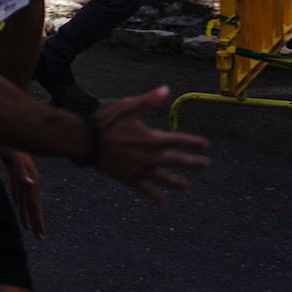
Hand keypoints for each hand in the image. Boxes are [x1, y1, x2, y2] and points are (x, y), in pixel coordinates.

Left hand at [0, 147, 44, 238]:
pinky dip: (19, 199)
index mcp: (31, 179)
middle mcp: (30, 179)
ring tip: (28, 227)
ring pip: (26, 197)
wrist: (5, 130)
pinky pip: (18, 189)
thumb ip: (21, 171)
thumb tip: (31, 184)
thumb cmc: (9, 144)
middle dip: (36, 220)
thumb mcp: (14, 157)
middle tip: (40, 237)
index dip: (38, 219)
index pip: (35, 204)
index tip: (41, 235)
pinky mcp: (15, 170)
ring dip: (27, 211)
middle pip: (33, 203)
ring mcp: (23, 174)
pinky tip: (17, 203)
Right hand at [92, 86, 209, 201]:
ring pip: (164, 177)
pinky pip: (146, 189)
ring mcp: (141, 169)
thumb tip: (167, 89)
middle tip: (205, 165)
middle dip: (193, 163)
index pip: (179, 140)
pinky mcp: (130, 178)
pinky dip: (154, 195)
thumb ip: (149, 100)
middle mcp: (151, 156)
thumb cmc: (107, 121)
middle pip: (177, 160)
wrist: (87, 140)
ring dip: (176, 182)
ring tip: (185, 187)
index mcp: (152, 139)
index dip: (194, 142)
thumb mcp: (128, 106)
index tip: (205, 145)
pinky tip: (162, 201)